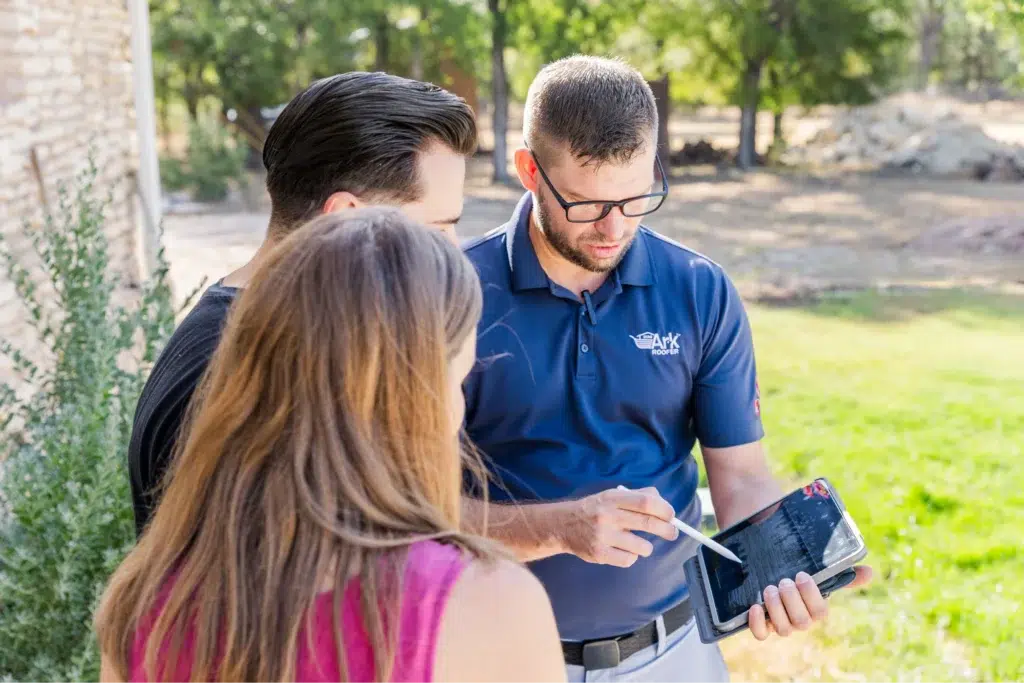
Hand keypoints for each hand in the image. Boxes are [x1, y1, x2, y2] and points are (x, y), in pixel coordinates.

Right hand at [557, 487, 678, 567]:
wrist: (563, 525)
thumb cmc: (595, 509)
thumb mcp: (612, 495)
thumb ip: (636, 496)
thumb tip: (662, 502)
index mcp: (612, 498)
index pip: (646, 502)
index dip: (664, 509)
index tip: (671, 515)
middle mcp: (607, 516)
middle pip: (648, 524)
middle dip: (667, 530)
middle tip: (673, 533)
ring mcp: (603, 536)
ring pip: (642, 547)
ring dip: (646, 547)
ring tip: (638, 543)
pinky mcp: (599, 554)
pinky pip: (629, 560)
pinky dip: (631, 556)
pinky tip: (623, 550)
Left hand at [748, 565, 873, 640]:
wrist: (772, 576)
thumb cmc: (800, 578)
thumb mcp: (820, 572)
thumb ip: (844, 574)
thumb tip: (869, 572)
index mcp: (815, 609)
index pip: (820, 612)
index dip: (810, 594)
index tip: (801, 575)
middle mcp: (800, 621)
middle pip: (801, 622)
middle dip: (791, 600)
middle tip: (784, 581)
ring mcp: (781, 624)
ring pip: (783, 629)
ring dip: (776, 608)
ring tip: (770, 589)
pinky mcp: (762, 626)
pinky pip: (761, 634)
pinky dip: (758, 623)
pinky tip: (756, 606)